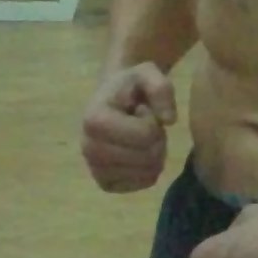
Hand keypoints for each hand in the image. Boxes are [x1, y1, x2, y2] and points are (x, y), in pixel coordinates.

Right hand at [81, 62, 175, 191]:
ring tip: (141, 137)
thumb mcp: (147, 73)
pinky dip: (150, 168)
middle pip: (147, 157)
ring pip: (148, 173)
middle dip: (157, 140)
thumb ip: (161, 88)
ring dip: (155, 154)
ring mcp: (95, 169)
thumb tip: (169, 120)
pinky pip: (144, 183)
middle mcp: (88, 149)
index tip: (143, 111)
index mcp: (94, 120)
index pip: (145, 136)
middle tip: (146, 125)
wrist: (114, 100)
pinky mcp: (106, 183)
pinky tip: (138, 152)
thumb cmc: (130, 87)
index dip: (153, 122)